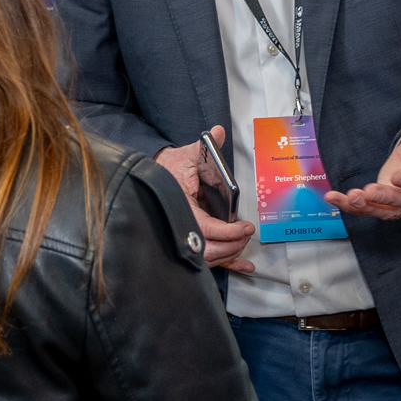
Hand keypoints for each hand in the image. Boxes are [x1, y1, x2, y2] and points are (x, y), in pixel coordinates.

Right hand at [153, 127, 255, 272]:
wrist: (153, 179)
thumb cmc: (169, 170)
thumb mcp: (185, 155)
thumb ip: (203, 147)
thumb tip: (218, 132)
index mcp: (182, 208)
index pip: (206, 228)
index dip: (228, 232)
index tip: (245, 227)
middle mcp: (183, 226)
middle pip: (209, 250)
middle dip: (232, 246)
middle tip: (246, 234)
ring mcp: (186, 237)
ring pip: (209, 258)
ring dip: (230, 254)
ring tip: (244, 242)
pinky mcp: (193, 240)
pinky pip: (210, 259)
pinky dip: (230, 265)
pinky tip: (246, 267)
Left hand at [325, 90, 400, 220]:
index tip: (398, 176)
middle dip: (384, 198)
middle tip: (367, 193)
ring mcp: (399, 198)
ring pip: (383, 209)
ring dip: (364, 206)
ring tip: (346, 198)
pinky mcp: (383, 198)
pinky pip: (368, 206)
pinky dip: (350, 205)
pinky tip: (333, 197)